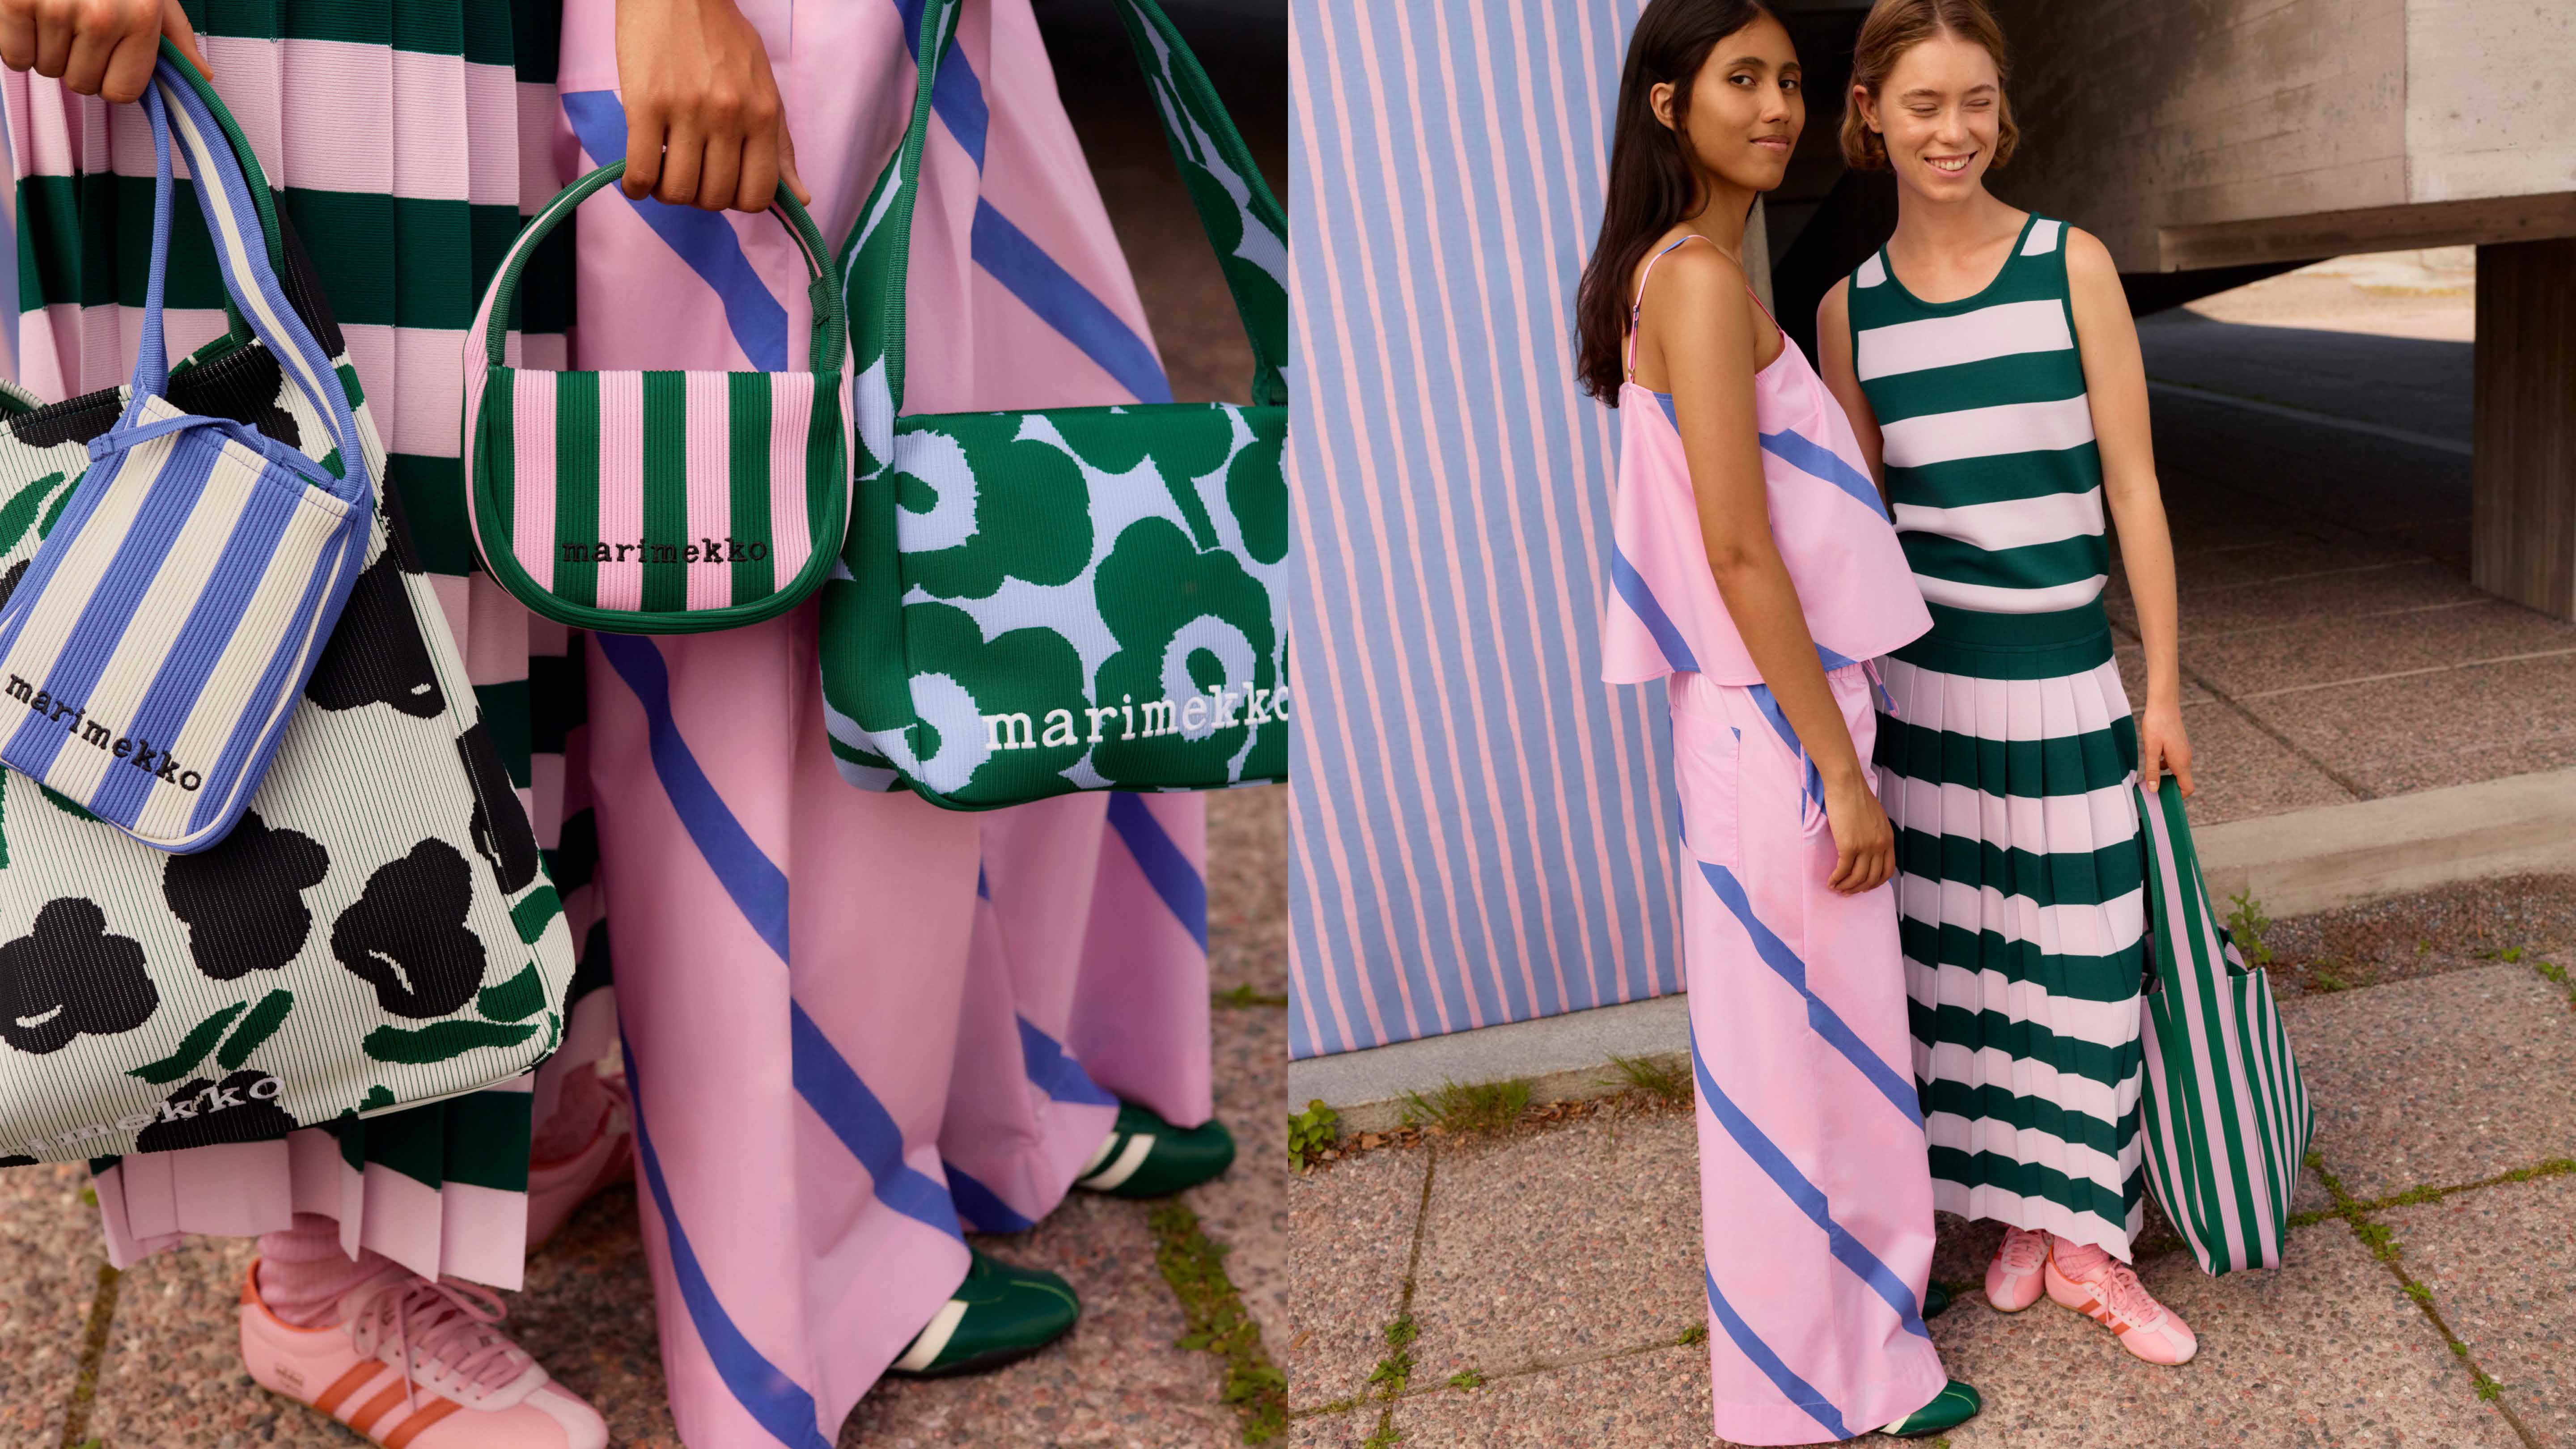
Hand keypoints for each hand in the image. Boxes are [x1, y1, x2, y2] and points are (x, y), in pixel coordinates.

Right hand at [0, 0, 208, 103]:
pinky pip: (14, 57)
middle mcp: (103, 17)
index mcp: (141, 19)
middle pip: (82, 84)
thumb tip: (203, 76)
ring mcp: (57, 8)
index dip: (109, 79)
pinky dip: (17, 43)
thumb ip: (176, 36)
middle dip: (77, 62)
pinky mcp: (17, 1)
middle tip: (74, 27)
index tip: (105, 56)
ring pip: (47, 70)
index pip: (121, 92)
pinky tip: (30, 17)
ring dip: (47, 50)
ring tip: (54, 14)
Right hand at [615, 0, 806, 212]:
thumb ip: (779, 144)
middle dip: (699, 196)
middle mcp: (729, 117)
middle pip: (715, 198)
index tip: (721, 183)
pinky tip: (636, 179)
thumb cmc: (721, 39)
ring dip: (666, 193)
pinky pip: (641, 172)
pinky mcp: (645, 105)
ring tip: (662, 170)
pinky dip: (636, 187)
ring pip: (678, 191)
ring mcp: (687, 112)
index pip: (758, 195)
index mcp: (763, 115)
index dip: (736, 200)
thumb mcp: (764, 87)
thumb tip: (800, 197)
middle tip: (688, 173)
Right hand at [1821, 769, 1893, 895]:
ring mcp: (1866, 847)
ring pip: (1857, 877)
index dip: (1875, 883)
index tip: (1864, 886)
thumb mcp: (1876, 817)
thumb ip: (1876, 834)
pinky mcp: (1849, 846)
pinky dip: (1836, 879)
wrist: (1846, 783)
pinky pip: (1843, 870)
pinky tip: (1829, 881)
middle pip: (1872, 878)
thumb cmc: (1856, 795)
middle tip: (1847, 892)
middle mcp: (1880, 845)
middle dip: (1859, 888)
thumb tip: (1867, 848)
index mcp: (1888, 839)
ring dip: (1846, 887)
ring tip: (1836, 888)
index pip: (1887, 871)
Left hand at [2140, 698, 2193, 798]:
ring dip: (2164, 776)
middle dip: (2167, 787)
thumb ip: (2153, 770)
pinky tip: (2151, 759)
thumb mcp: (2151, 749)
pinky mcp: (2179, 746)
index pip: (2188, 788)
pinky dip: (2164, 765)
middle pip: (2181, 782)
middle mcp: (2185, 758)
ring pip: (2176, 771)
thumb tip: (2153, 790)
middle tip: (2149, 788)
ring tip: (2147, 774)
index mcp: (2181, 762)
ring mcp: (2183, 752)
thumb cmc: (2156, 725)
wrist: (2163, 704)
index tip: (2161, 797)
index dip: (2176, 796)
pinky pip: (2173, 762)